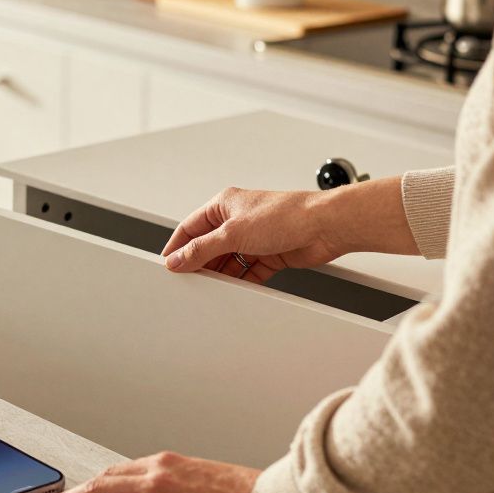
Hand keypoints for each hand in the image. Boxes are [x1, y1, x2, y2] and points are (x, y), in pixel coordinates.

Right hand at [161, 177, 416, 280]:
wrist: (325, 226)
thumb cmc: (287, 214)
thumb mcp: (233, 233)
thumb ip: (202, 249)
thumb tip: (179, 258)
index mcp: (224, 205)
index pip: (191, 227)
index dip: (178, 246)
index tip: (168, 264)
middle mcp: (238, 220)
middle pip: (209, 246)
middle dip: (201, 263)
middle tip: (190, 279)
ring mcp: (254, 238)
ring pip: (229, 261)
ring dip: (222, 273)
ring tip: (213, 286)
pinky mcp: (270, 254)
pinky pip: (248, 271)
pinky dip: (242, 280)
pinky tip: (237, 288)